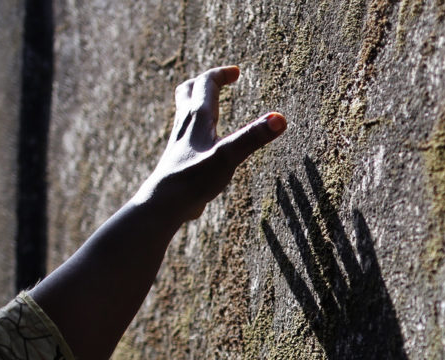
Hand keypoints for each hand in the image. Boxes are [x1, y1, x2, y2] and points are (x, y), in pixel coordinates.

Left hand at [133, 65, 286, 225]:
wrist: (164, 203)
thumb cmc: (192, 179)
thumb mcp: (228, 157)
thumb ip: (253, 137)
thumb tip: (280, 119)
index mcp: (197, 118)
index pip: (207, 84)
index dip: (221, 75)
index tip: (236, 72)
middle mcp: (186, 125)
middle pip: (188, 91)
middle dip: (204, 82)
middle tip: (220, 81)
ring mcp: (181, 142)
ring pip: (184, 112)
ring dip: (197, 101)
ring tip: (210, 104)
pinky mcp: (180, 159)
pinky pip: (187, 134)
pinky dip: (196, 127)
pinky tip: (204, 140)